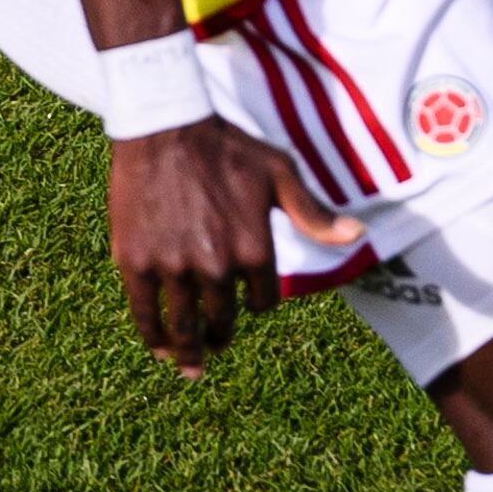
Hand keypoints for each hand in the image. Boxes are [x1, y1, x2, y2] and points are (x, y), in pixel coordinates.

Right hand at [108, 118, 364, 379]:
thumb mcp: (279, 174)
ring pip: (183, 326)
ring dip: (187, 352)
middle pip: (221, 321)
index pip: (262, 301)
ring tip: (190, 365)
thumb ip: (313, 214)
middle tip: (217, 345)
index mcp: (255, 250)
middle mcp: (216, 266)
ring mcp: (173, 267)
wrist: (165, 126)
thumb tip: (356, 237)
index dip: (256, 304)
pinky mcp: (135, 262)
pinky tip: (158, 347)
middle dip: (220, 337)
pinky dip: (152, 335)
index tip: (247, 302)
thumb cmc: (227, 147)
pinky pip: (144, 312)